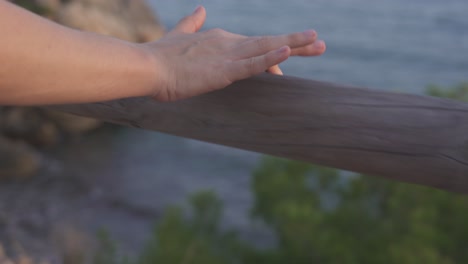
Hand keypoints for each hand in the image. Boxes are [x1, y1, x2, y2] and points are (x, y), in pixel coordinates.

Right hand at [141, 6, 325, 101]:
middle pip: (268, 42)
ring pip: (266, 49)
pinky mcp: (222, 70)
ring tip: (318, 43)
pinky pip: (251, 64)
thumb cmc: (161, 58)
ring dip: (294, 45)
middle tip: (321, 43)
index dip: (273, 52)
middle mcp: (228, 43)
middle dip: (297, 43)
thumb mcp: (180, 36)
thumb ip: (192, 23)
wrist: (147, 67)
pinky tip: (288, 52)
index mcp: (220, 39)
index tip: (287, 61)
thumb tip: (200, 9)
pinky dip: (270, 57)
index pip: (253, 46)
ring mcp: (226, 56)